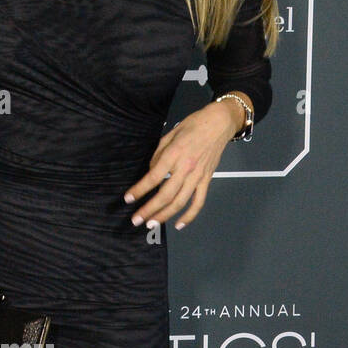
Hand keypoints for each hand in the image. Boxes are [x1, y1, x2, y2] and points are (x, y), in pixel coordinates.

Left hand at [124, 98, 241, 229]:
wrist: (219, 123)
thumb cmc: (192, 125)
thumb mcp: (169, 135)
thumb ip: (158, 155)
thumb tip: (151, 172)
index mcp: (174, 155)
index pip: (153, 177)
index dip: (139, 190)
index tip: (128, 199)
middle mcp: (186, 168)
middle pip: (166, 194)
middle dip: (149, 209)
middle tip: (136, 220)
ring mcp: (198, 176)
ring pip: (181, 201)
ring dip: (165, 215)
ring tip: (152, 224)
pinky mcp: (207, 180)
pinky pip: (199, 201)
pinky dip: (190, 215)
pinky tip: (179, 225)